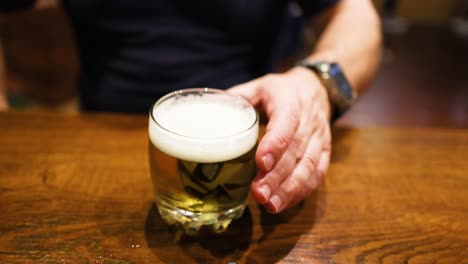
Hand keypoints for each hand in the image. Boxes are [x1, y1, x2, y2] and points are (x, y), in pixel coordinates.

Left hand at [228, 67, 331, 213]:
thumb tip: (209, 112)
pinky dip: (302, 191)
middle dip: (277, 176)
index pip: (285, 123)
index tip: (260, 163)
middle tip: (258, 194)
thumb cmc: (281, 90)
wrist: (315, 88)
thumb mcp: (259, 86)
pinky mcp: (324, 150)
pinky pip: (318, 173)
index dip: (275, 144)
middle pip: (296, 150)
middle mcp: (308, 119)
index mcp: (289, 100)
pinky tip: (285, 203)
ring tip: (270, 205)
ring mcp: (319, 136)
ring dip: (290, 188)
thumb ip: (237, 98)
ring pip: (309, 165)